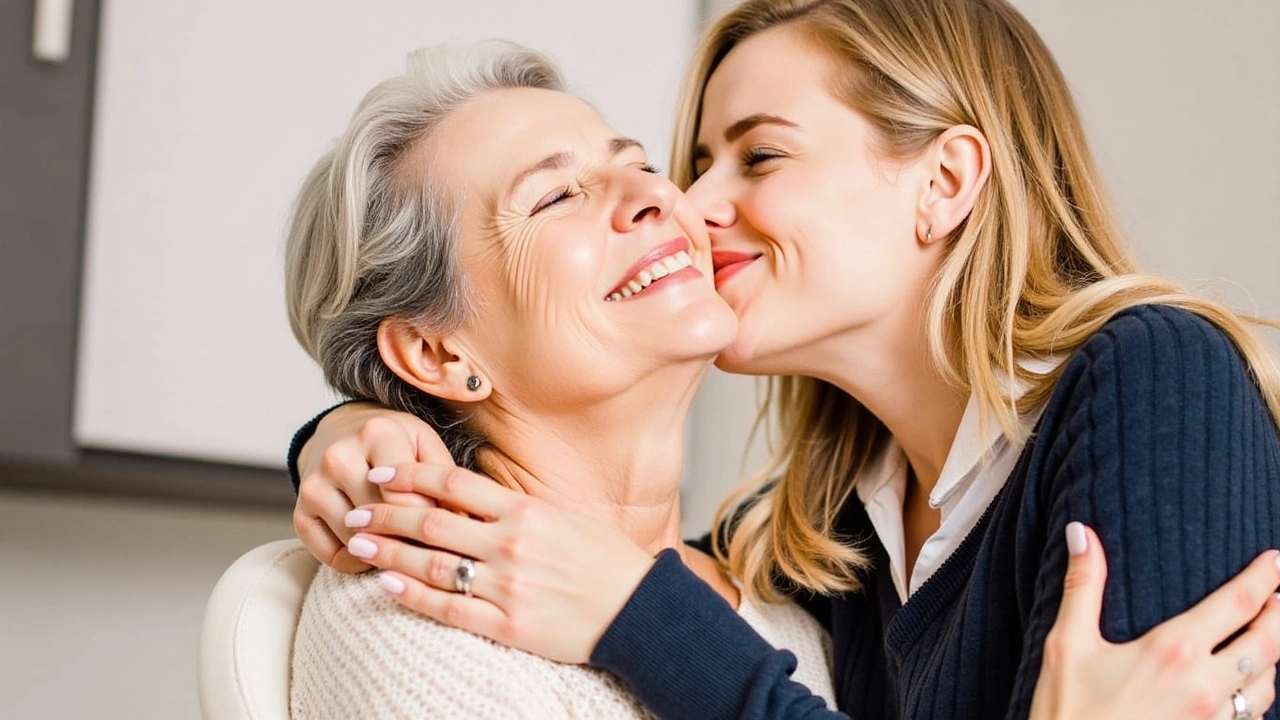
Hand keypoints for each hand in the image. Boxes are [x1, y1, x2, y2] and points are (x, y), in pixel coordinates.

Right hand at [294, 402, 452, 571]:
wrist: (343, 431)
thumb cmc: (395, 443)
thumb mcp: (426, 444)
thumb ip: (445, 478)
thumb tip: (465, 525)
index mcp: (377, 433)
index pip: (405, 495)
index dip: (429, 521)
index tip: (447, 533)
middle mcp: (338, 456)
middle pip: (380, 520)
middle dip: (410, 540)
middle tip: (432, 552)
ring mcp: (313, 485)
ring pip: (356, 542)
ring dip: (384, 553)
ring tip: (405, 549)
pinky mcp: (300, 512)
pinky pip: (331, 556)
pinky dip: (356, 563)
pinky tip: (375, 552)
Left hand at [341, 463, 657, 663]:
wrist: (638, 609)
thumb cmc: (604, 560)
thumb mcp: (563, 517)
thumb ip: (516, 508)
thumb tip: (470, 496)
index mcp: (525, 511)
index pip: (454, 483)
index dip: (412, 475)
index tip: (383, 473)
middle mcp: (511, 544)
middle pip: (432, 522)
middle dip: (386, 515)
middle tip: (354, 512)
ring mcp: (508, 585)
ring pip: (432, 565)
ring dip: (390, 553)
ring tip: (359, 545)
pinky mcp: (508, 624)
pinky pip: (450, 609)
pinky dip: (415, 596)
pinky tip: (389, 586)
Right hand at [1030, 522, 1279, 719]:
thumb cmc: (1068, 711)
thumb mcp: (1066, 645)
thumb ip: (1083, 586)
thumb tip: (1081, 532)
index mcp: (1173, 651)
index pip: (1238, 604)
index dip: (1263, 578)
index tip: (1275, 559)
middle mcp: (1204, 685)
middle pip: (1268, 642)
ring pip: (1267, 682)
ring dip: (1274, 654)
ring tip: (1271, 636)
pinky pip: (1252, 716)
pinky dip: (1260, 694)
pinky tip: (1250, 687)